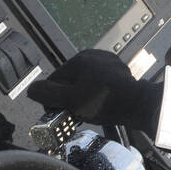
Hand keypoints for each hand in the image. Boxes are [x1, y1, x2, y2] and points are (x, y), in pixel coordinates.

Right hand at [27, 49, 162, 128]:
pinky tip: (102, 105)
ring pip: (86, 82)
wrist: (139, 105)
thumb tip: (32, 89)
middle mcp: (94, 56)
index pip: (55, 79)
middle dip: (71, 97)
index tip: (59, 111)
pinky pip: (101, 84)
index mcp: (79, 59)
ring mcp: (108, 63)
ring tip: (90, 111)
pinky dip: (98, 95)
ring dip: (84, 97)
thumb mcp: (71, 100)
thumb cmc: (106, 102)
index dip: (54, 98)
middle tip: (76, 113)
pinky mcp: (119, 73)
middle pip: (71, 80)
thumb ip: (48, 94)